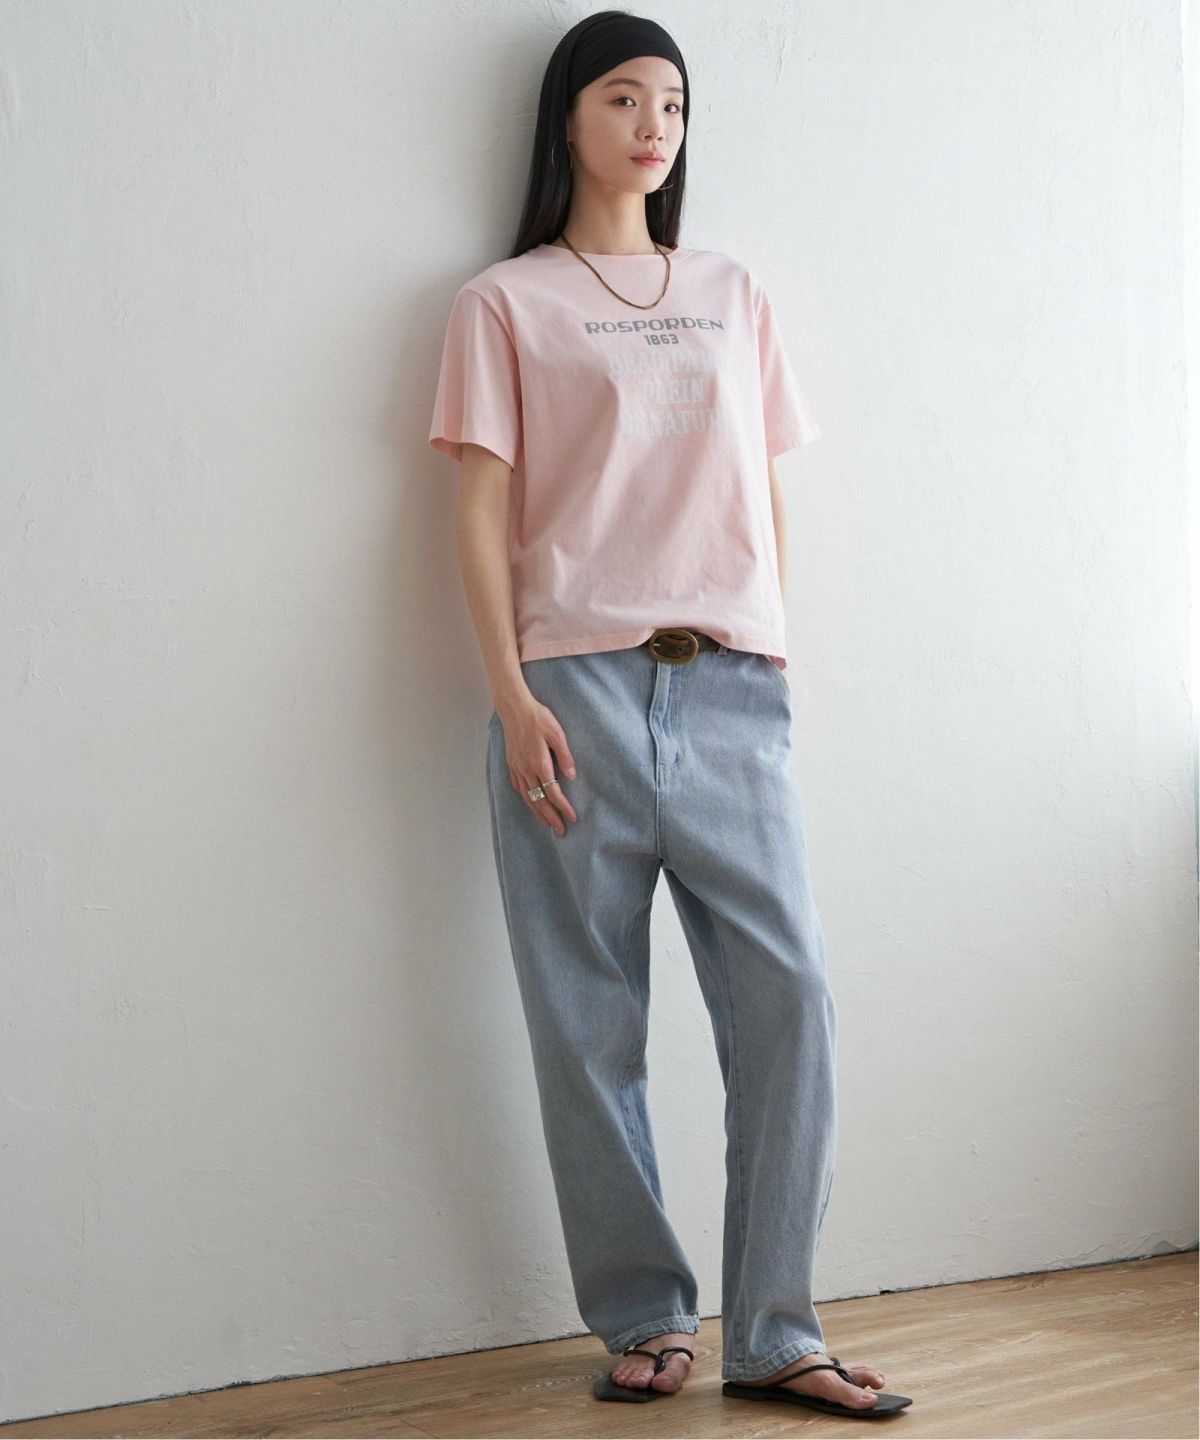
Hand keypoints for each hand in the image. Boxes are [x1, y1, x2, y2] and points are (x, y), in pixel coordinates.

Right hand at [495, 699, 577, 836]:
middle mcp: (526, 769)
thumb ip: (564, 755)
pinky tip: (531, 803)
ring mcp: (517, 768)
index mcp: (539, 763)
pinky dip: (526, 799)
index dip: (563, 807)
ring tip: (548, 824)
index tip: (573, 817)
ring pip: (528, 797)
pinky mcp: (511, 764)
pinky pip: (518, 788)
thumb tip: (571, 776)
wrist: (514, 708)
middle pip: (539, 801)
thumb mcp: (557, 733)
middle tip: (561, 831)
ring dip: (538, 813)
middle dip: (551, 818)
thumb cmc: (538, 717)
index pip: (553, 792)